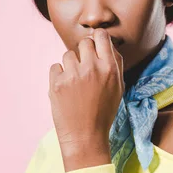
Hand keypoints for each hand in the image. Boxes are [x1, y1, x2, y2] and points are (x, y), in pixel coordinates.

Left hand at [48, 28, 124, 155]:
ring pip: (68, 55)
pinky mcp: (57, 83)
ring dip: (70, 66)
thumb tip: (106, 43)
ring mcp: (73, 75)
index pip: (101, 36)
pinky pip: (55, 67)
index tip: (94, 46)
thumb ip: (114, 64)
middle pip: (84, 42)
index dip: (97, 39)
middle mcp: (92, 68)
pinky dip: (59, 76)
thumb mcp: (118, 88)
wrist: (85, 136)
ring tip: (75, 85)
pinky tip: (66, 90)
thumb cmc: (103, 112)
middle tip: (84, 69)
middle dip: (83, 52)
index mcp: (109, 68)